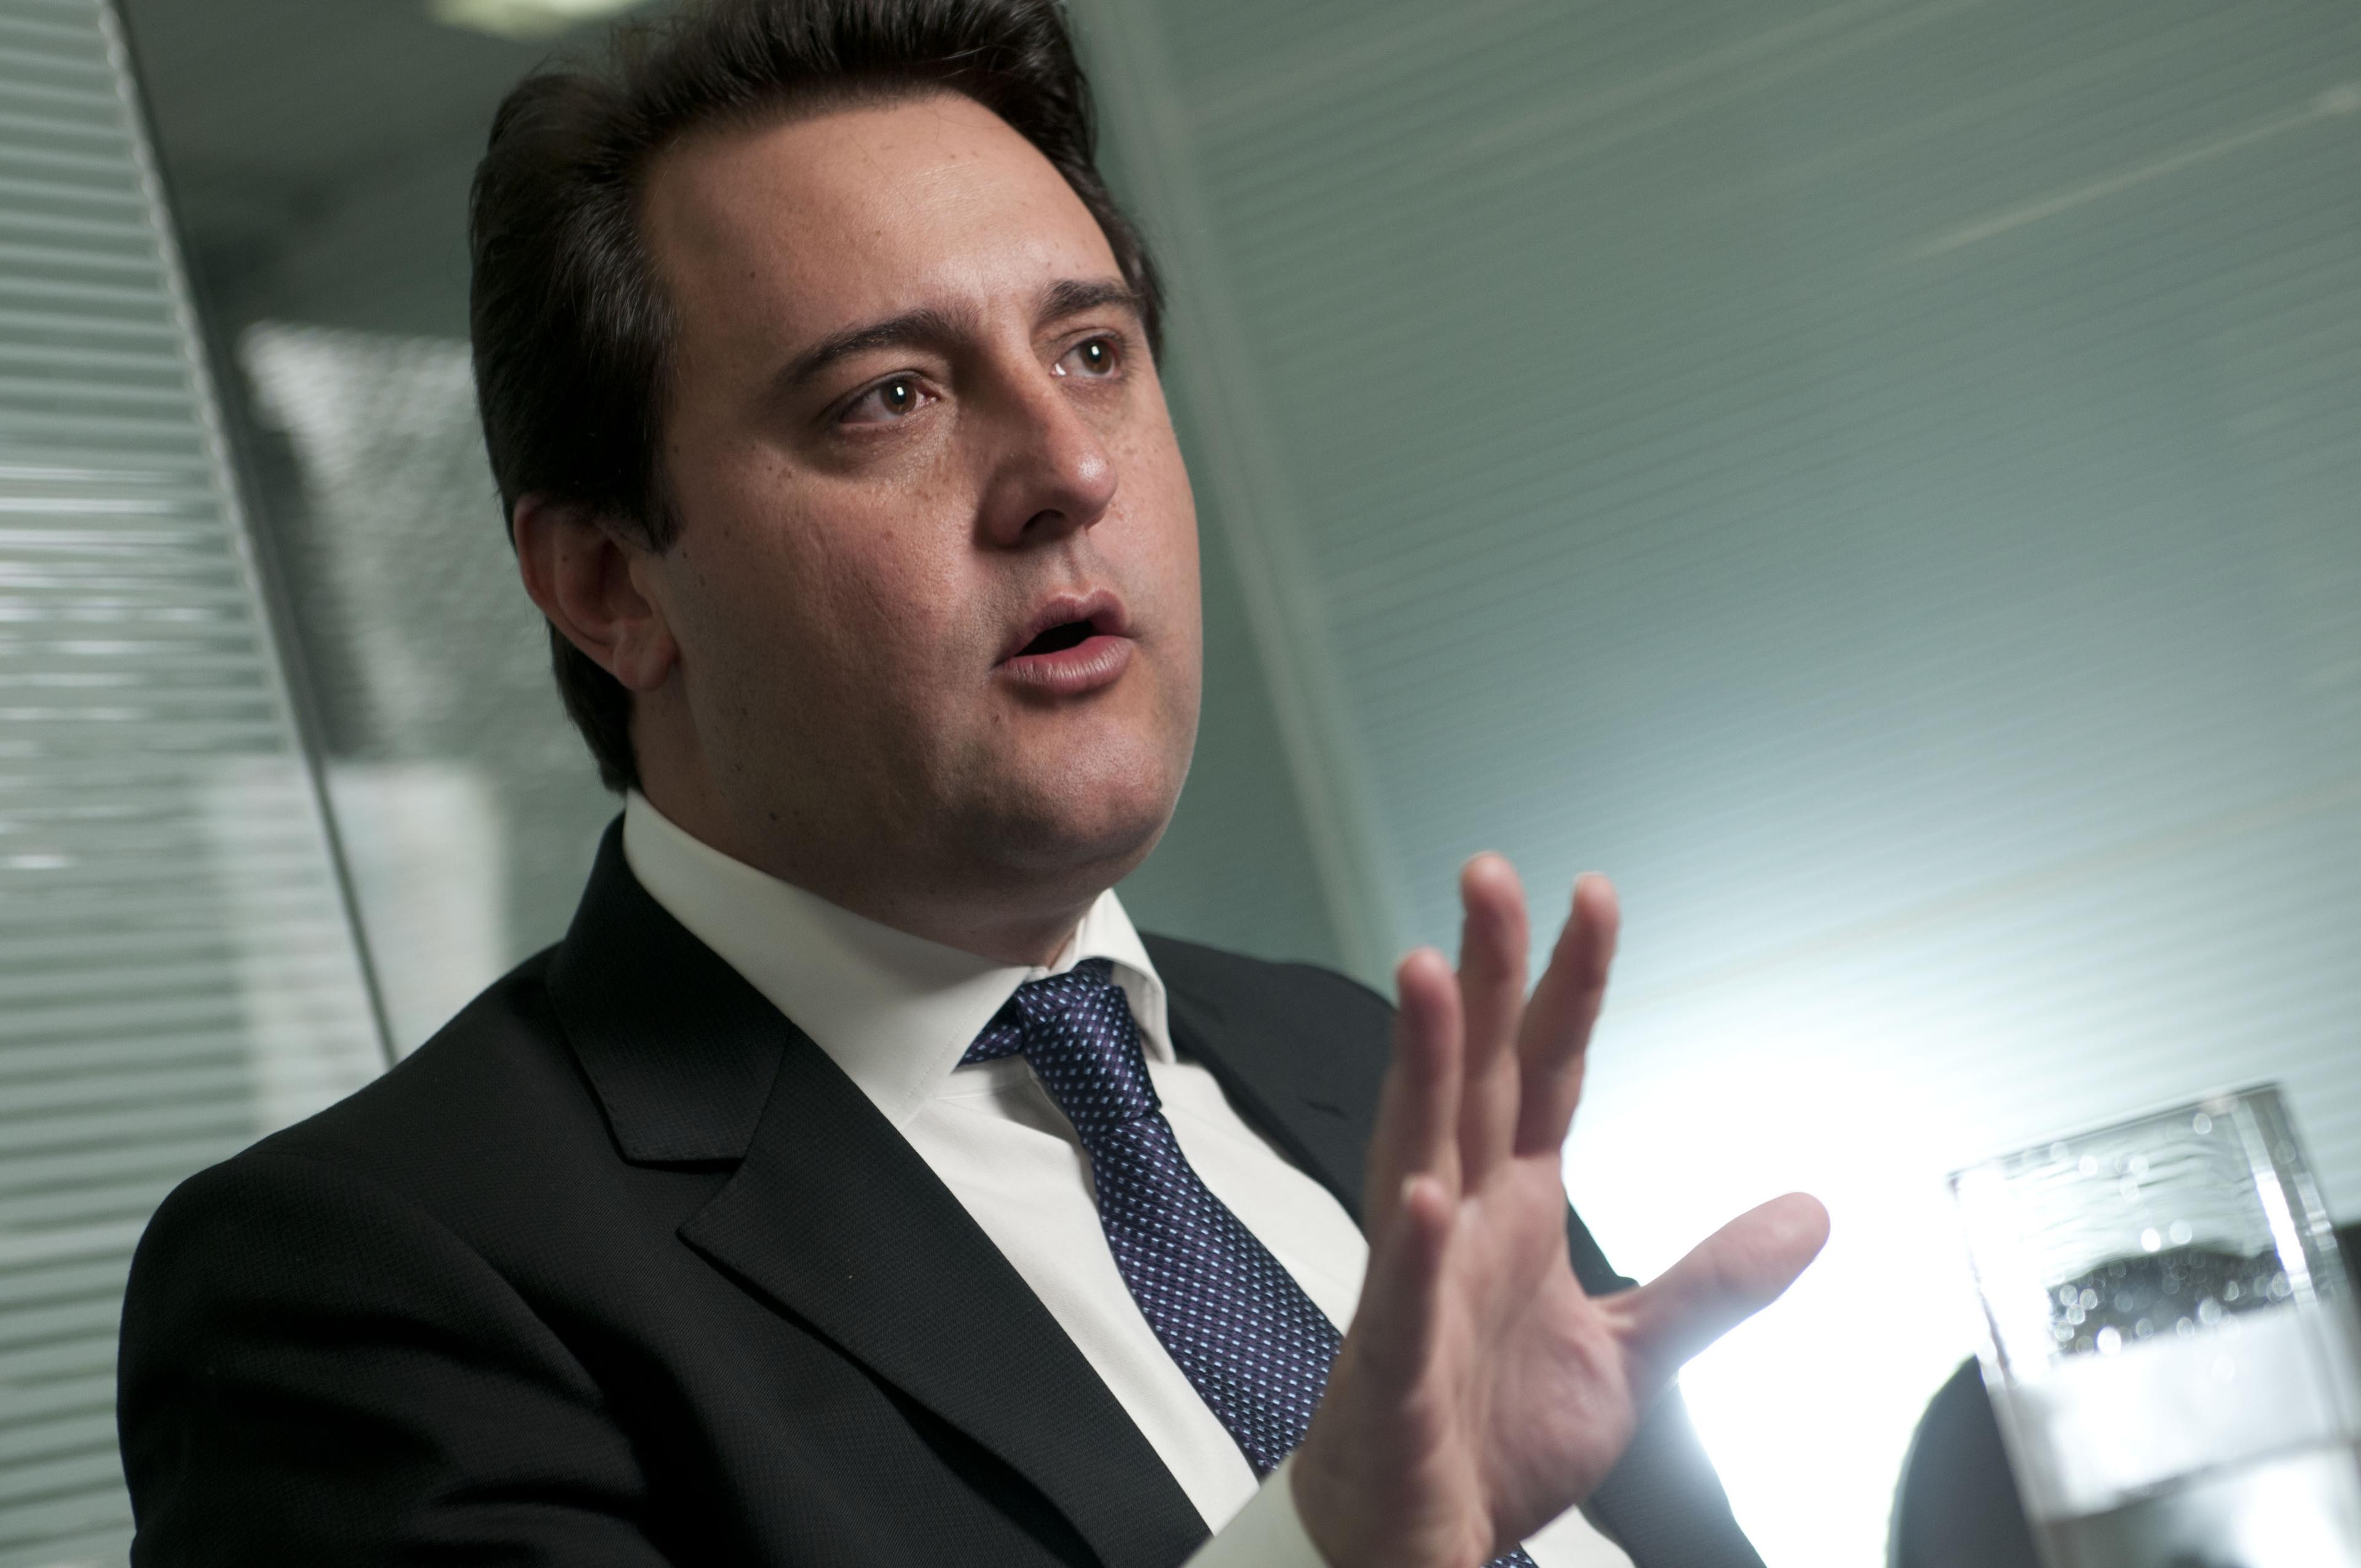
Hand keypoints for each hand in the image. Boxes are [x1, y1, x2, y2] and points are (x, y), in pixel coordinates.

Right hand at [1290, 857, 1828, 1567]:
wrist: (1418, 1546)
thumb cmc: (1490, 1434)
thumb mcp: (1632, 1354)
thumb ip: (1712, 1280)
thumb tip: (1812, 1211)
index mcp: (1514, 1206)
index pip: (1545, 1070)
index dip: (1570, 983)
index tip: (1591, 895)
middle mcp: (1460, 1222)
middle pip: (1473, 1077)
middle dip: (1482, 974)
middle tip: (1488, 873)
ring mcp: (1419, 1286)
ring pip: (1418, 1153)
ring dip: (1423, 1065)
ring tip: (1432, 977)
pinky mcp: (1395, 1370)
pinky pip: (1405, 1302)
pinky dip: (1417, 1251)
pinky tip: (1431, 1198)